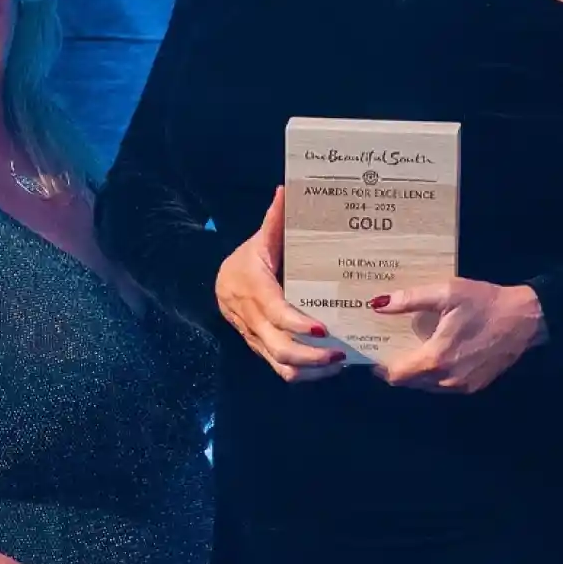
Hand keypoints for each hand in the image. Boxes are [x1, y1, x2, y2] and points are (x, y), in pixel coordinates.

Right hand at [214, 187, 346, 383]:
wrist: (221, 281)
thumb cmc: (248, 258)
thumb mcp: (260, 239)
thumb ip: (275, 220)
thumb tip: (287, 190)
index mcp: (252, 287)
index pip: (274, 311)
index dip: (297, 323)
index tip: (323, 329)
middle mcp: (250, 316)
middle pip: (277, 347)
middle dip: (311, 355)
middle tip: (341, 353)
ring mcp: (253, 336)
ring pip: (278, 364)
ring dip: (310, 369)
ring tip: (339, 363)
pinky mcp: (259, 348)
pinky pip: (278, 368)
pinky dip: (303, 373)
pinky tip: (326, 368)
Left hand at [369, 279, 544, 394]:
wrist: (526, 319)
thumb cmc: (485, 303)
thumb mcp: (447, 293)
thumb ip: (410, 299)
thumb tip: (377, 304)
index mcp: (436, 358)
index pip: (396, 375)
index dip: (380, 367)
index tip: (372, 353)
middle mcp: (446, 379)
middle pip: (409, 382)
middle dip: (395, 368)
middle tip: (387, 349)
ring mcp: (462, 385)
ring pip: (426, 386)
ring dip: (415, 373)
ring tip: (409, 350)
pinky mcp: (475, 386)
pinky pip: (444, 385)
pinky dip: (434, 375)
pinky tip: (435, 355)